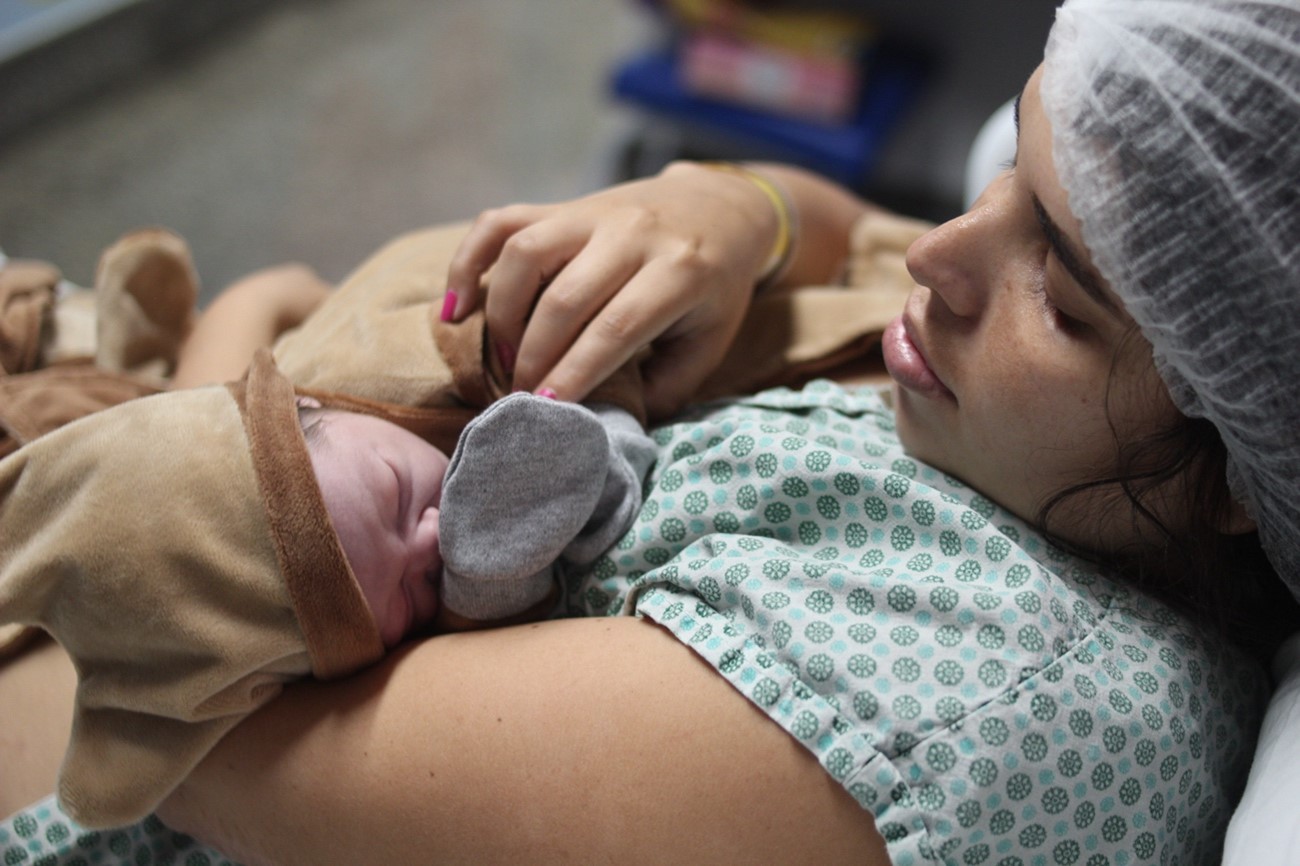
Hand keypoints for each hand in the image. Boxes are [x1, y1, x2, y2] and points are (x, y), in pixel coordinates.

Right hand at [444, 162, 780, 417]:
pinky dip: (468, 262)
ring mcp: (591, 214)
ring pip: (525, 254)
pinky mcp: (560, 205)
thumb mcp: (709, 340)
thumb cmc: (713, 290)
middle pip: (564, 297)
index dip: (575, 372)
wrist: (718, 208)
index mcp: (679, 272)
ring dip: (503, 314)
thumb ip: (668, 384)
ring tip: (505, 359)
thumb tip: (608, 421)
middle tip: (522, 398)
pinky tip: (456, 308)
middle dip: (534, 357)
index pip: (615, 328)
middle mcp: (631, 234)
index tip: (546, 410)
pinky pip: (499, 222)